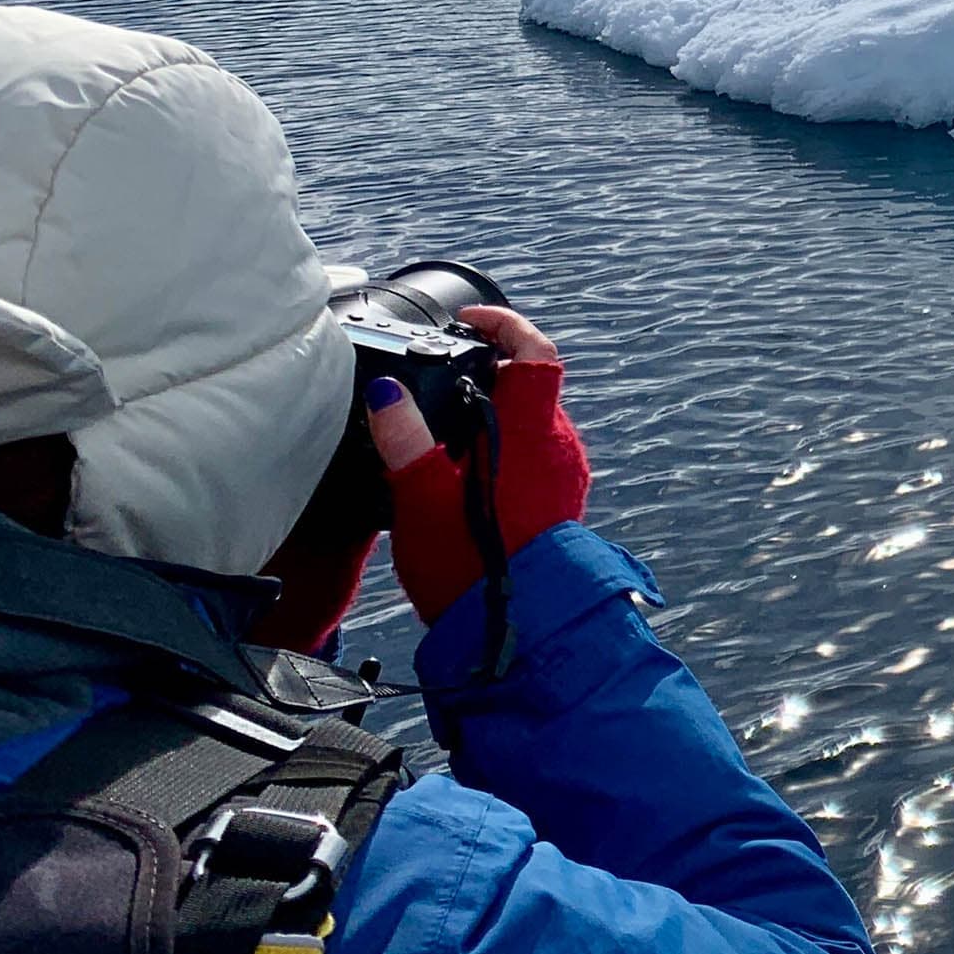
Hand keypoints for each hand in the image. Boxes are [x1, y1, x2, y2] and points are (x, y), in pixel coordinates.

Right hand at [365, 305, 589, 624]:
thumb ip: (405, 441)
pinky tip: (469, 472)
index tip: (473, 321)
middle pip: (534, 385)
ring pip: (534, 420)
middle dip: (492, 373)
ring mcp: (566, 472)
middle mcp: (557, 444)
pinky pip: (537, 453)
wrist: (516, 632)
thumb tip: (387, 393)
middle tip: (446, 375)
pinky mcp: (563, 499)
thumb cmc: (468, 568)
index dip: (507, 325)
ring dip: (498, 412)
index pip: (536, 352)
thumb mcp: (420, 501)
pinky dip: (508, 444)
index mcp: (528, 432)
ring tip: (449, 429)